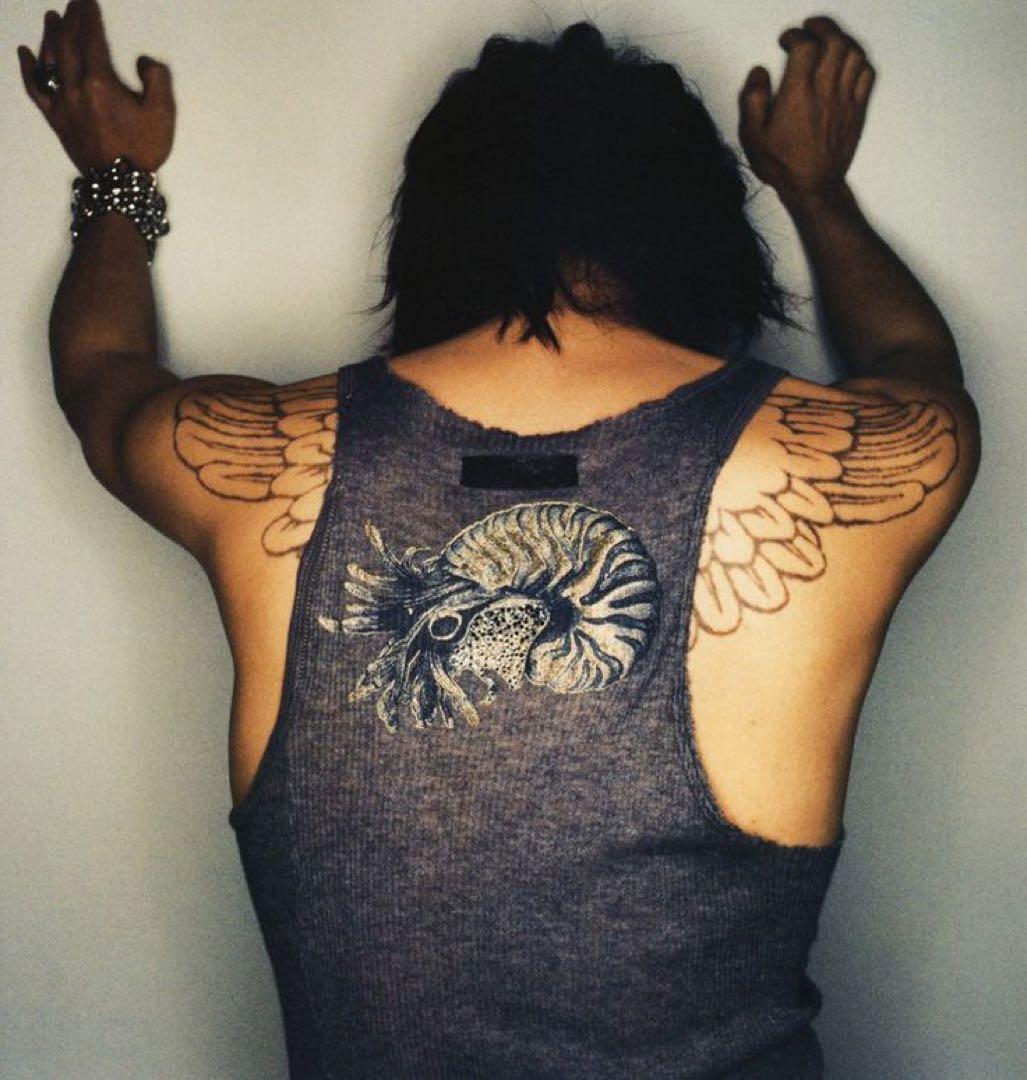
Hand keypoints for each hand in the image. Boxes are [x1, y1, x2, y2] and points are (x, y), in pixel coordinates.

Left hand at [17, 0, 174, 173]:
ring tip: (51, 16)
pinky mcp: (55, 118)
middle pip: (68, 44)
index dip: (90, 16)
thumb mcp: (164, 114)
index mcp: (100, 84)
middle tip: (74, 3)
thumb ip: (157, 79)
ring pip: (49, 60)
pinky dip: (27, 69)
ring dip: (50, 35)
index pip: (92, 39)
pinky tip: (24, 52)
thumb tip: (142, 61)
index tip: (88, 0)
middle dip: (70, 19)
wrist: (120, 186)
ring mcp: (62, 103)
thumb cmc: (143, 150)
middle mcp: (76, 88)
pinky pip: (35, 89)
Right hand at [738, 15, 873, 205]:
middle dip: (822, 26)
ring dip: (842, 39)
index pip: (805, 47)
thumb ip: (752, 99)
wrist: (813, 187)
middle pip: (835, 41)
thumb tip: (759, 72)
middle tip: (810, 28)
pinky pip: (867, 73)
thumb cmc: (782, 164)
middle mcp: (824, 92)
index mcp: (797, 96)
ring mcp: (845, 100)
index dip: (795, 36)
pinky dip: (859, 59)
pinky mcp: (857, 109)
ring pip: (854, 53)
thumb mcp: (752, 136)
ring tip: (829, 39)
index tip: (786, 41)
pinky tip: (847, 61)